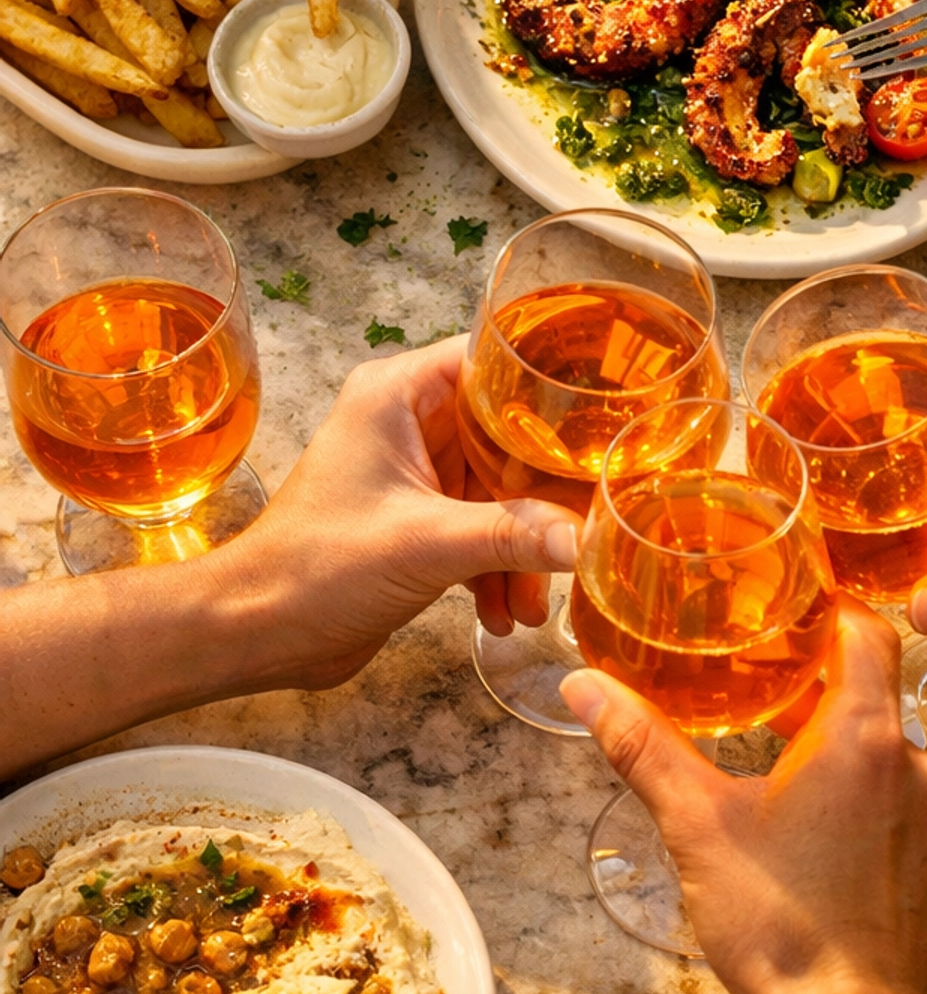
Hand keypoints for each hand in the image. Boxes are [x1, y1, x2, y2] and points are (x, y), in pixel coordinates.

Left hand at [205, 338, 580, 692]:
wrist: (258, 631)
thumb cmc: (313, 567)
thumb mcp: (425, 544)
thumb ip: (512, 536)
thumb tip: (585, 537)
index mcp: (398, 395)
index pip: (493, 363)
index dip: (549, 388)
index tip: (601, 419)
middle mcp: (407, 423)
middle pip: (508, 437)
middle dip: (543, 496)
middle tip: (584, 526)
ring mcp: (413, 474)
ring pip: (500, 494)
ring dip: (523, 546)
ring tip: (533, 601)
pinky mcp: (416, 522)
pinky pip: (481, 531)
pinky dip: (498, 568)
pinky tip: (504, 613)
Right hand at [559, 601, 926, 993]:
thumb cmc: (780, 925)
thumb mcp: (697, 825)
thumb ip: (643, 746)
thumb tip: (585, 687)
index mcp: (863, 736)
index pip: (868, 631)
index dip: (832, 613)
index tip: (793, 613)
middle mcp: (918, 764)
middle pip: (873, 697)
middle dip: (819, 697)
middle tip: (762, 701)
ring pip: (890, 758)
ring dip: (843, 759)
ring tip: (782, 779)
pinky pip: (908, 810)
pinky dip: (869, 808)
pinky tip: (822, 842)